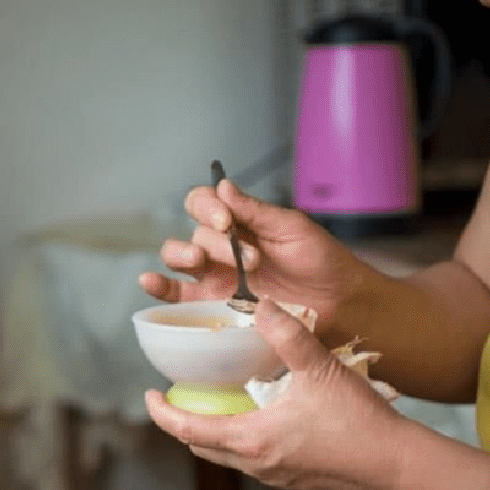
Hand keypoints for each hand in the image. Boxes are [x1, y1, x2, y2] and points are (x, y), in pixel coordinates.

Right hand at [140, 180, 368, 332]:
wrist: (340, 304)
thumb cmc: (321, 261)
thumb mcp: (292, 227)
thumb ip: (255, 210)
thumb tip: (222, 185)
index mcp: (239, 222)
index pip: (204, 203)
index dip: (207, 207)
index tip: (226, 220)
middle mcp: (222, 247)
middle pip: (193, 232)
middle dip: (212, 241)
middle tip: (246, 257)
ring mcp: (215, 276)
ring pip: (178, 258)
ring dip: (182, 256)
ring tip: (202, 263)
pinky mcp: (213, 305)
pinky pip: (177, 296)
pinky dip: (159, 288)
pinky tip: (150, 281)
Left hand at [145, 299, 409, 489]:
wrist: (395, 462)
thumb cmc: (358, 420)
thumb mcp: (319, 368)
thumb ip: (286, 333)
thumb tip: (258, 303)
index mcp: (251, 439)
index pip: (187, 429)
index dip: (161, 412)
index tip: (148, 393)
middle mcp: (255, 463)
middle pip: (201, 445)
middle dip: (183, 421)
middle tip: (177, 394)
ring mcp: (274, 475)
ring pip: (226, 455)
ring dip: (213, 429)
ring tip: (214, 398)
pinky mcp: (292, 478)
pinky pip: (251, 459)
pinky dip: (240, 437)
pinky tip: (256, 413)